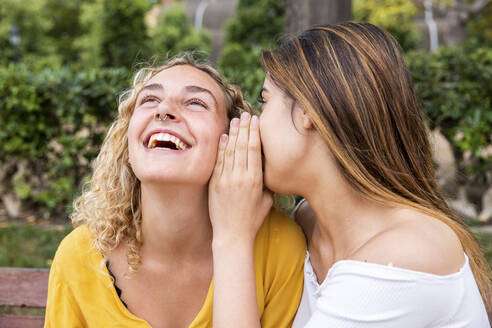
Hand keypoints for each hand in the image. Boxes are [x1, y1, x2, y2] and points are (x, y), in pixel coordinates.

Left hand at [209, 112, 272, 245]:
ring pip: (230, 151)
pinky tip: (224, 136)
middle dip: (245, 128)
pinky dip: (221, 147)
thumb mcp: (267, 201)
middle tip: (246, 114)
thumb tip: (267, 166)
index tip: (256, 120)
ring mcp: (226, 180)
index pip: (254, 150)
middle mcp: (240, 177)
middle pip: (242, 146)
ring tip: (236, 119)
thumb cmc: (253, 219)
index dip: (255, 133)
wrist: (232, 235)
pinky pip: (218, 161)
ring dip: (233, 133)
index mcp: (255, 180)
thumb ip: (267, 183)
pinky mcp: (214, 184)